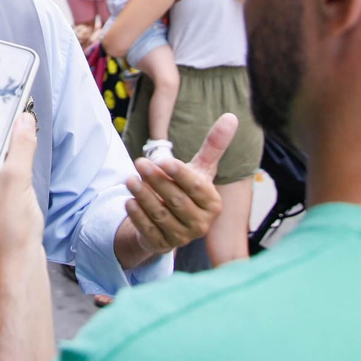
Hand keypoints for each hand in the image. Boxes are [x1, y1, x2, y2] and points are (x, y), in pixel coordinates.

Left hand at [122, 113, 238, 258]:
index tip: (163, 160)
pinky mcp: (162, 244)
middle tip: (139, 162)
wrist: (173, 221)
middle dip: (157, 181)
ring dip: (143, 196)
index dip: (180, 174)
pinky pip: (149, 230)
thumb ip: (214, 145)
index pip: (197, 188)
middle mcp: (201, 224)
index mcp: (213, 204)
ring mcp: (181, 237)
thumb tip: (231, 116)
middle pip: (177, 201)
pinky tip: (128, 201)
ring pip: (161, 215)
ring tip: (129, 179)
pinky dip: (137, 216)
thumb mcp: (201, 168)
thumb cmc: (189, 188)